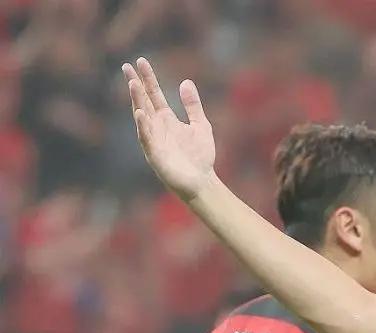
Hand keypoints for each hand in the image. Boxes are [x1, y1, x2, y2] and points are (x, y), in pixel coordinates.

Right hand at [122, 58, 215, 200]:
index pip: (153, 94)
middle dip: (136, 84)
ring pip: (142, 116)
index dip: (148, 78)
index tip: (140, 61)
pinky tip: (140, 113)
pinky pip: (146, 138)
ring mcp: (153, 139)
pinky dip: (143, 126)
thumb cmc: (200, 156)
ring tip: (133, 84)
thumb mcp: (200, 125)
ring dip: (137, 100)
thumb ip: (192, 105)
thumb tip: (186, 81)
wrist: (202, 182)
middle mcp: (156, 127)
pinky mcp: (154, 154)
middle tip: (127, 66)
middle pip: (143, 101)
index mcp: (166, 119)